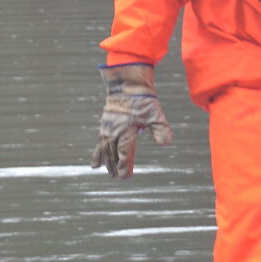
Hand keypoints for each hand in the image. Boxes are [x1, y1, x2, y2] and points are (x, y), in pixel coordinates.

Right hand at [91, 62, 172, 177]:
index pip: (125, 151)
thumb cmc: (144, 100)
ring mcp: (108, 127)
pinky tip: (95, 164)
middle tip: (116, 176)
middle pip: (113, 152)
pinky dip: (97, 153)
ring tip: (108, 173)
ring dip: (106, 161)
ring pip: (105, 148)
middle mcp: (115, 130)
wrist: (127, 85)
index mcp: (127, 129)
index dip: (125, 164)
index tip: (125, 176)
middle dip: (114, 165)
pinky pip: (99, 142)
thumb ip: (161, 129)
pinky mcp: (104, 125)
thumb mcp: (156, 113)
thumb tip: (165, 143)